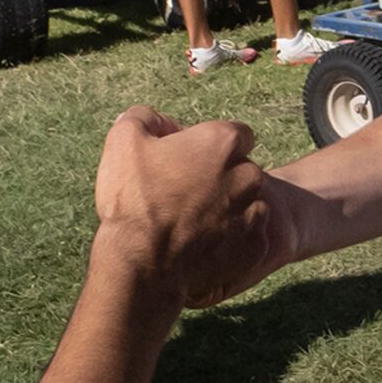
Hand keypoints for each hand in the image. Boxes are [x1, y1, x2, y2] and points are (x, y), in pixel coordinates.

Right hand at [92, 108, 270, 305]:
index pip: (235, 134)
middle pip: (243, 170)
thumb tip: (158, 120)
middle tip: (187, 196)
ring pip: (249, 205)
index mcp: (225, 142)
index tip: (190, 162)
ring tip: (193, 225)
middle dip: (223, 178)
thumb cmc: (135, 200)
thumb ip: (145, 118)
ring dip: (228, 210)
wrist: (143, 264)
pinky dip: (232, 241)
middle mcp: (250, 174)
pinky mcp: (257, 247)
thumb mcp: (124, 141)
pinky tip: (203, 247)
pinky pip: (249, 239)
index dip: (211, 146)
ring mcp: (257, 213)